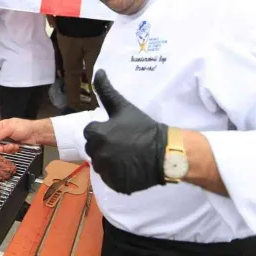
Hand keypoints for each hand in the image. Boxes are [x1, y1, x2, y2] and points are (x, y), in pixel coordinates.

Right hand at [0, 118, 39, 152]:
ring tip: (14, 146)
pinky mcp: (13, 146)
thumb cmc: (24, 127)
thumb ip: (0, 134)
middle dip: (0, 146)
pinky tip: (17, 147)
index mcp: (1, 126)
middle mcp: (3, 133)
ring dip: (8, 148)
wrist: (36, 134)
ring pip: (2, 148)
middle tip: (4, 147)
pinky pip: (9, 151)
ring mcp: (8, 140)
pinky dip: (13, 150)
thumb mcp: (11, 129)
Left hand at [83, 70, 168, 194]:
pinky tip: (130, 168)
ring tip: (127, 156)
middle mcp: (99, 154)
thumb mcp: (124, 107)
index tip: (117, 131)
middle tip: (123, 144)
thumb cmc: (144, 127)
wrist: (166, 152)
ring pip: (101, 165)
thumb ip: (107, 90)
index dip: (102, 131)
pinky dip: (117, 175)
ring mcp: (107, 172)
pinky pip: (110, 179)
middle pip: (94, 149)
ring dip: (109, 161)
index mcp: (97, 134)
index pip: (90, 132)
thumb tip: (98, 71)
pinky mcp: (116, 185)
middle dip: (104, 146)